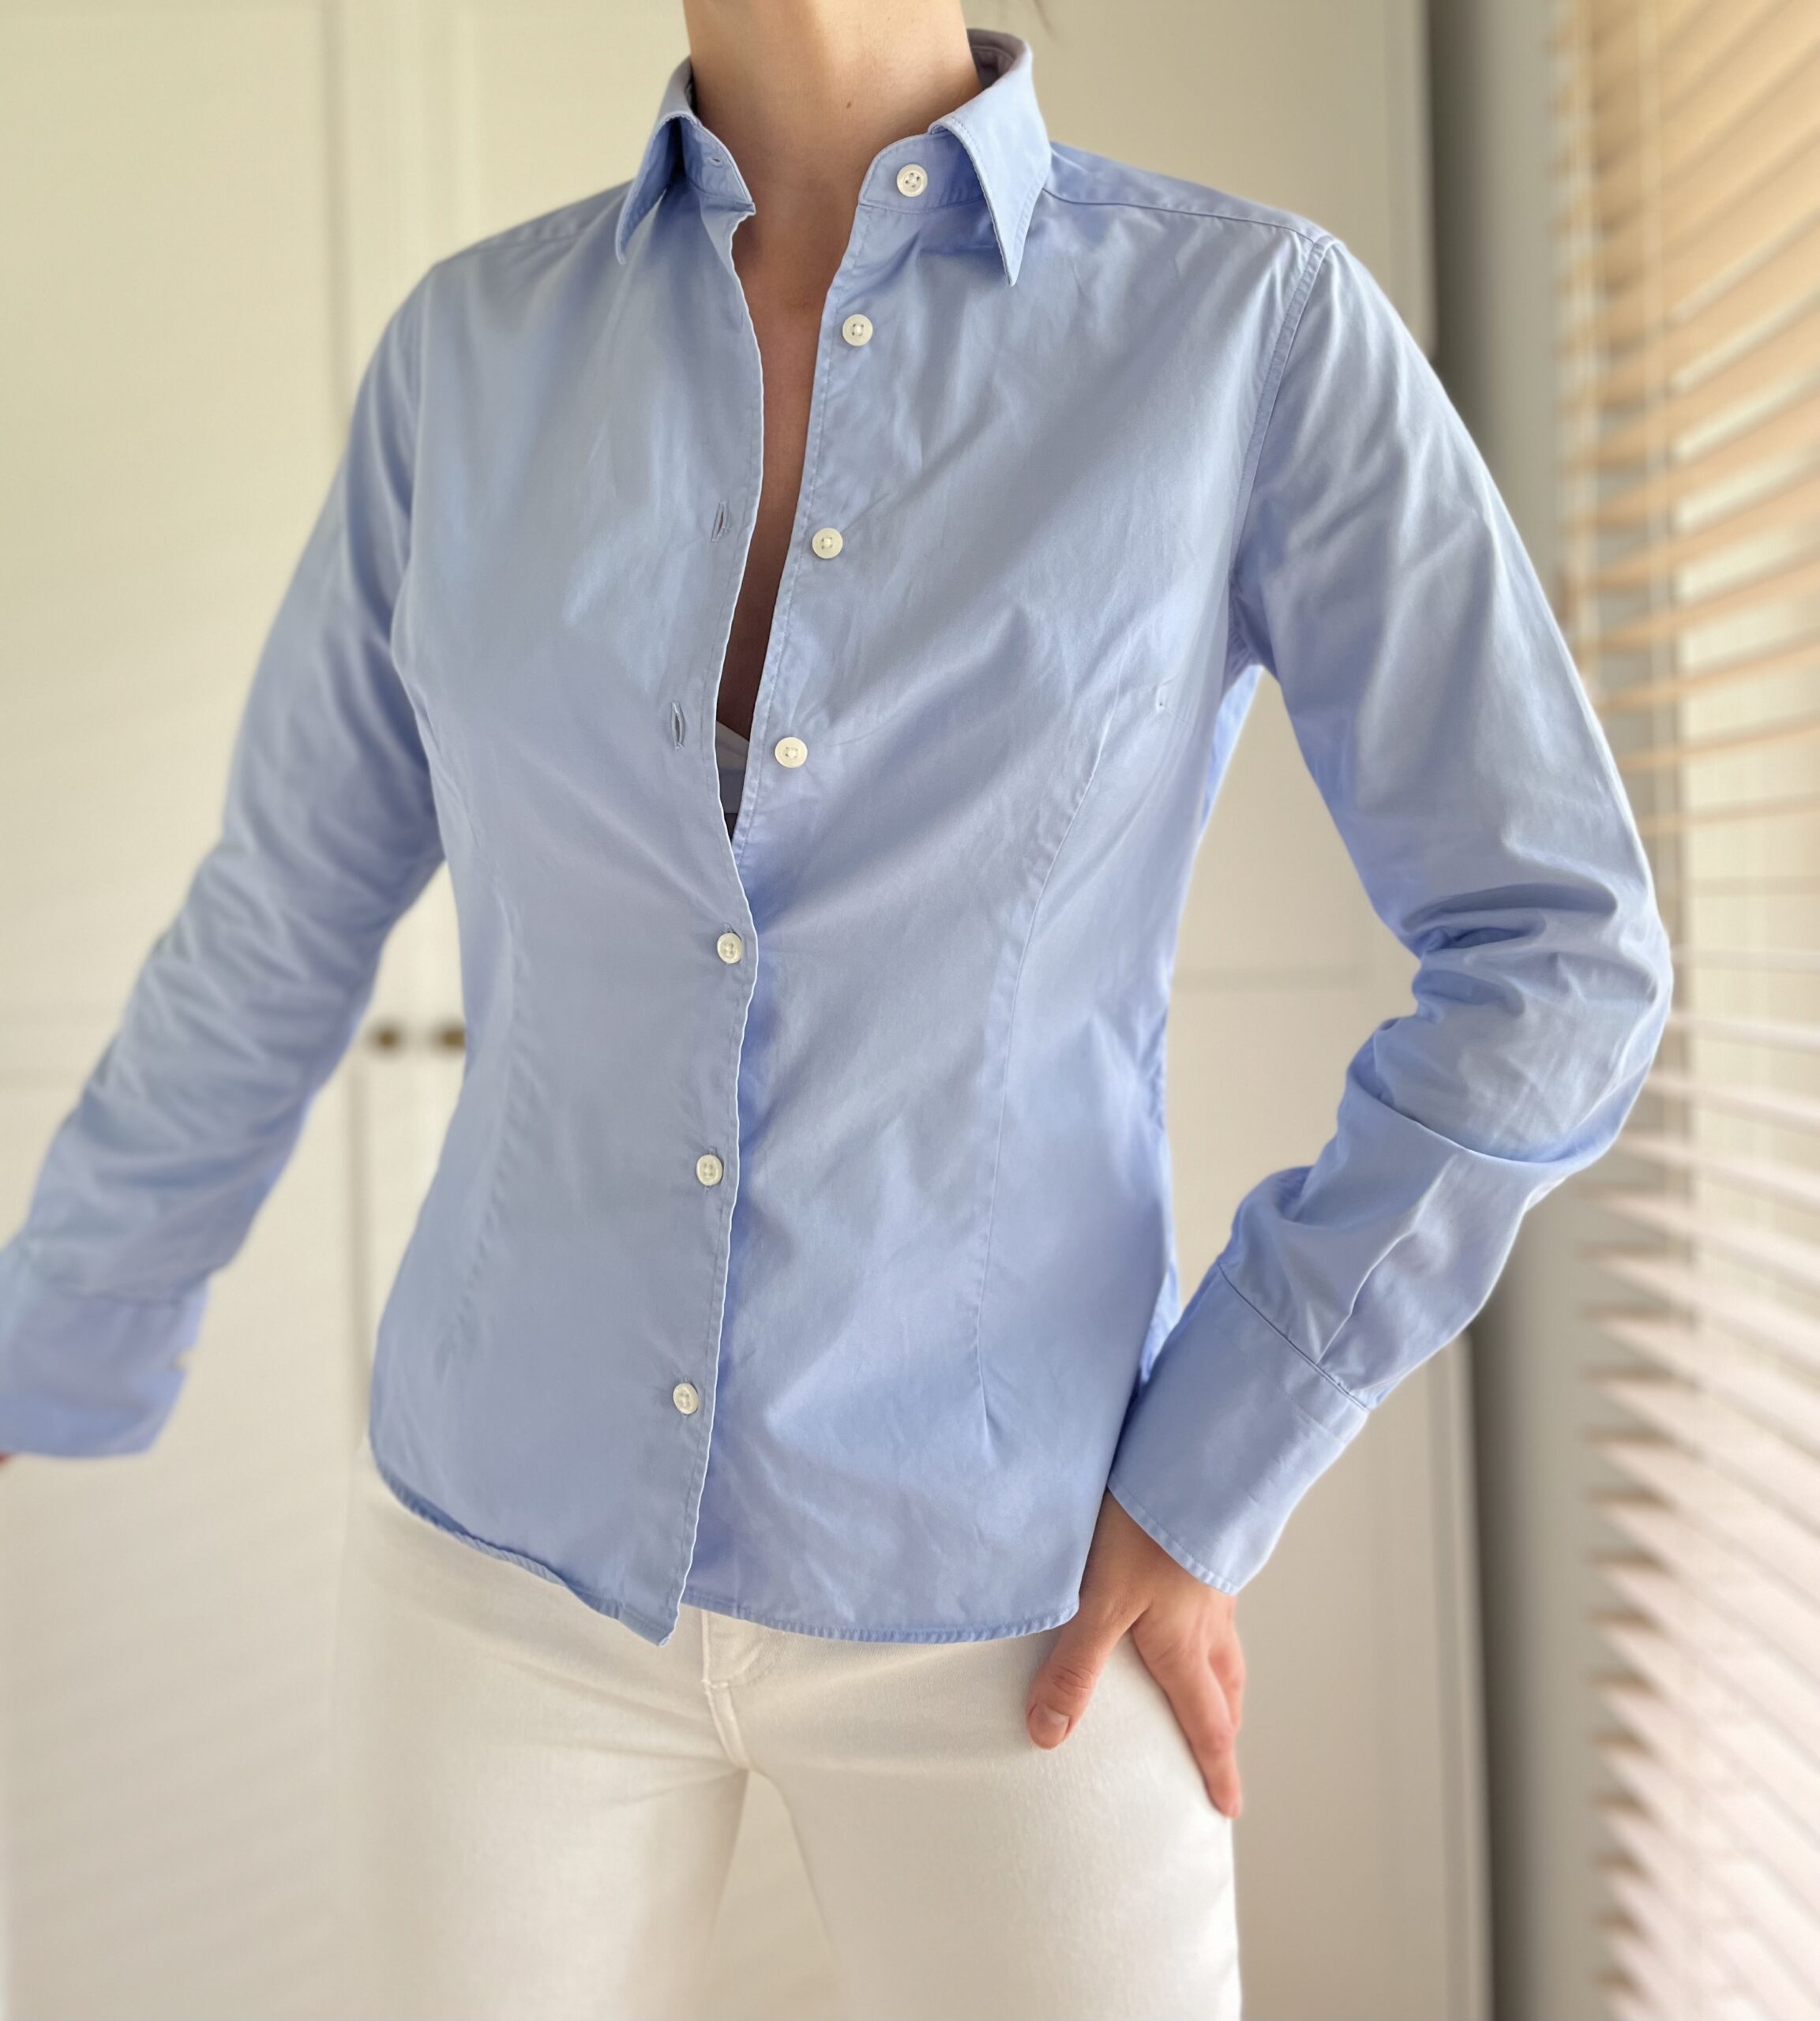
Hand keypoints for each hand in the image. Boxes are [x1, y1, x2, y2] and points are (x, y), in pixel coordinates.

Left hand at [1026, 1491, 1244, 1816]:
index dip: (1216, 1770)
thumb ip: (1074, 1667)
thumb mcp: (1099, 1602)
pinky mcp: (1205, 1548)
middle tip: (1221, 1751)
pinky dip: (1210, 1624)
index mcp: (1184, 1647)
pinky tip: (1190, 1604)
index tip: (1228, 1808)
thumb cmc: (1145, 1531)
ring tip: (1208, 1684)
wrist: (1190, 1463)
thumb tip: (1047, 1736)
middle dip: (1223, 1726)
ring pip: (1225, 1645)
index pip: (1206, 1724)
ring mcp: (1211, 1584)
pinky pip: (1215, 1603)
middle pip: (1225, 1688)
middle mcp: (1208, 1622)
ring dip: (1221, 1675)